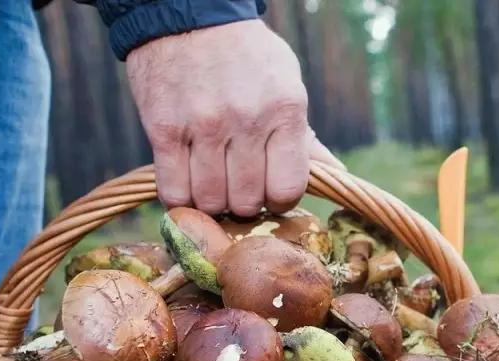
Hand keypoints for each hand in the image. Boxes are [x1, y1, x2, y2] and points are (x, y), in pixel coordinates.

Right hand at [126, 20, 343, 215]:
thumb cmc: (246, 56)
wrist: (189, 16)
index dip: (280, 200)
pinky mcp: (164, 130)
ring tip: (213, 183)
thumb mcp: (287, 85)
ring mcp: (203, 126)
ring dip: (212, 201)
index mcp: (284, 110)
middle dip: (245, 203)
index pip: (288, 188)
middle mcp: (246, 120)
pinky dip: (180, 197)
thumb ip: (305, 137)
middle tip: (238, 186)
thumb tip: (335, 174)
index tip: (270, 192)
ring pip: (210, 201)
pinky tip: (187, 183)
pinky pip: (173, 190)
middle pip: (247, 201)